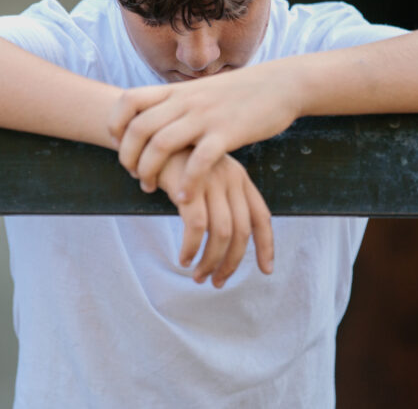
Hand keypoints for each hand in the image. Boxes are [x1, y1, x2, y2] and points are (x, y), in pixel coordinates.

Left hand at [109, 61, 300, 202]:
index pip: (129, 100)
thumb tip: (154, 121)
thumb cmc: (239, 93)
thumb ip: (177, 103)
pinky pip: (198, 161)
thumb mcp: (200, 91)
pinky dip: (187, 182)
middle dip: (127, 157)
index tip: (119, 143)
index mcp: (177, 91)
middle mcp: (186, 101)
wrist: (280, 85)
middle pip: (138, 128)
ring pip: (160, 144)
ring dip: (149, 171)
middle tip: (134, 175)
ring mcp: (205, 117)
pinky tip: (184, 198)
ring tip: (151, 188)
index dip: (116, 123)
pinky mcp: (227, 134)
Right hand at [157, 150, 273, 287]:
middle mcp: (231, 179)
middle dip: (230, 262)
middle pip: (241, 231)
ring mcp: (212, 181)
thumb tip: (225, 241)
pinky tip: (184, 259)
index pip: (261, 217)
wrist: (151, 136)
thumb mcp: (206, 176)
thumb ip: (219, 200)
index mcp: (240, 178)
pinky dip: (191, 248)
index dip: (266, 246)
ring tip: (198, 276)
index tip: (266, 270)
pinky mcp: (190, 186)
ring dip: (210, 261)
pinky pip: (196, 227)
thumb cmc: (177, 162)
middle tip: (217, 282)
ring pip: (221, 233)